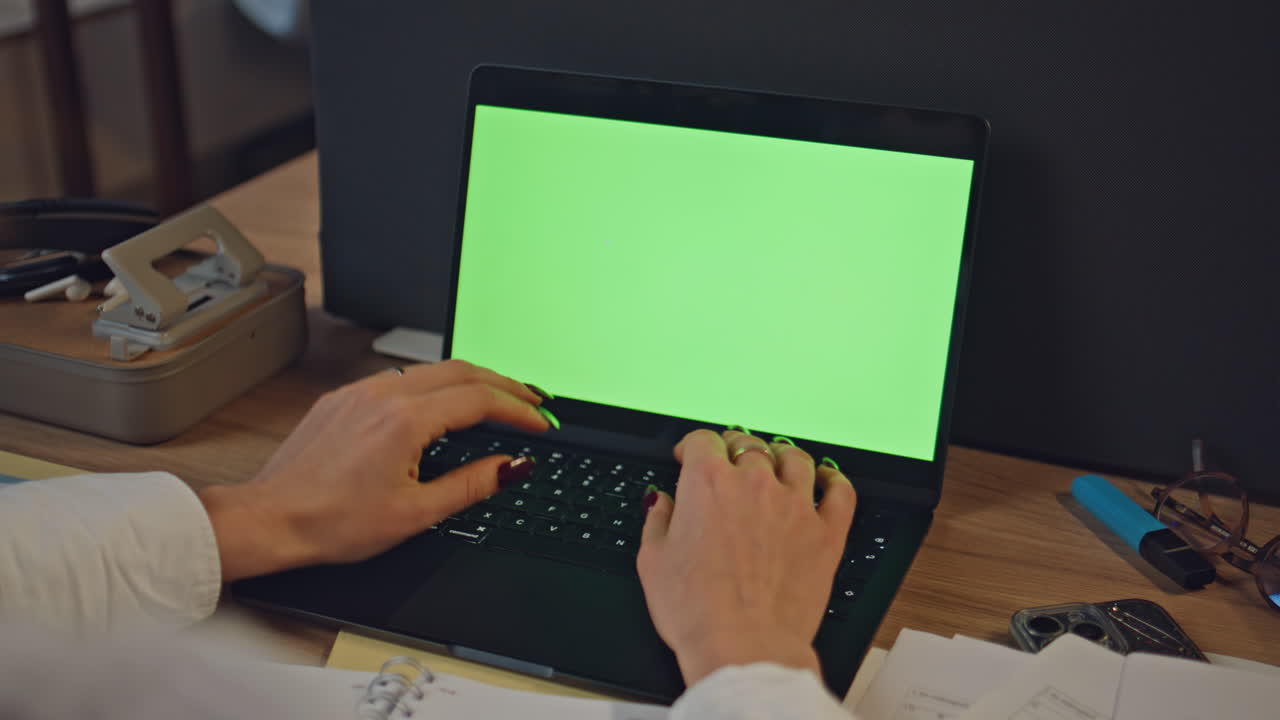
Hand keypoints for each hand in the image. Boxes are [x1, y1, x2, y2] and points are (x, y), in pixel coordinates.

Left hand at [197, 359, 549, 581]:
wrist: (270, 520)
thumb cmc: (331, 522)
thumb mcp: (416, 513)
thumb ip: (472, 484)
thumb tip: (512, 466)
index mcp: (405, 421)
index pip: (480, 399)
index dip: (519, 408)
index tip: (541, 421)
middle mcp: (383, 395)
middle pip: (462, 370)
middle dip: (504, 383)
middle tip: (533, 400)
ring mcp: (360, 392)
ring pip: (431, 370)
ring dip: (470, 380)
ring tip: (495, 400)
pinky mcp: (343, 399)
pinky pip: (400, 379)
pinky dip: (434, 386)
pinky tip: (439, 406)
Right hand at [636, 429, 855, 685]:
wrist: (742, 646)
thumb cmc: (696, 610)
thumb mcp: (652, 561)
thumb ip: (657, 520)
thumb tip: (660, 502)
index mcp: (708, 484)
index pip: (703, 440)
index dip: (693, 445)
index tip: (689, 456)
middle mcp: (754, 484)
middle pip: (748, 445)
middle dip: (734, 448)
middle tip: (729, 459)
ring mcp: (794, 506)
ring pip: (795, 459)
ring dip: (781, 455)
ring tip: (776, 460)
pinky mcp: (825, 533)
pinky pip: (840, 491)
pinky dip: (834, 479)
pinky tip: (827, 479)